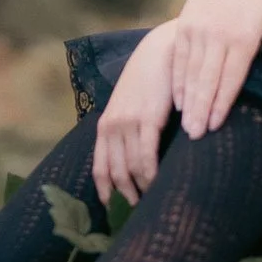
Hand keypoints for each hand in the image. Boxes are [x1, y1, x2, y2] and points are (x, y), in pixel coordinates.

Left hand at [92, 23, 177, 206]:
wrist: (161, 52)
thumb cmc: (150, 81)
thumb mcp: (131, 106)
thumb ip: (128, 130)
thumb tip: (134, 159)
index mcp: (105, 126)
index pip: (100, 168)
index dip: (106, 191)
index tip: (114, 208)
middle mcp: (111, 126)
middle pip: (116, 173)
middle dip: (127, 195)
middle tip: (140, 209)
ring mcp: (127, 123)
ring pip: (131, 169)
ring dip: (141, 188)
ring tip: (153, 200)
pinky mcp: (147, 119)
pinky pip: (146, 156)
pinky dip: (152, 174)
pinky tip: (159, 183)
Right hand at [172, 0, 261, 139]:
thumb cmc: (260, 0)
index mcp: (242, 35)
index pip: (231, 76)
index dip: (223, 102)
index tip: (217, 125)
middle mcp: (217, 34)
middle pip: (207, 78)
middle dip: (202, 109)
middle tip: (197, 136)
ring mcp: (197, 30)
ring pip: (191, 72)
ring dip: (189, 101)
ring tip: (188, 126)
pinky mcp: (183, 27)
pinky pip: (178, 60)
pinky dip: (177, 82)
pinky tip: (178, 103)